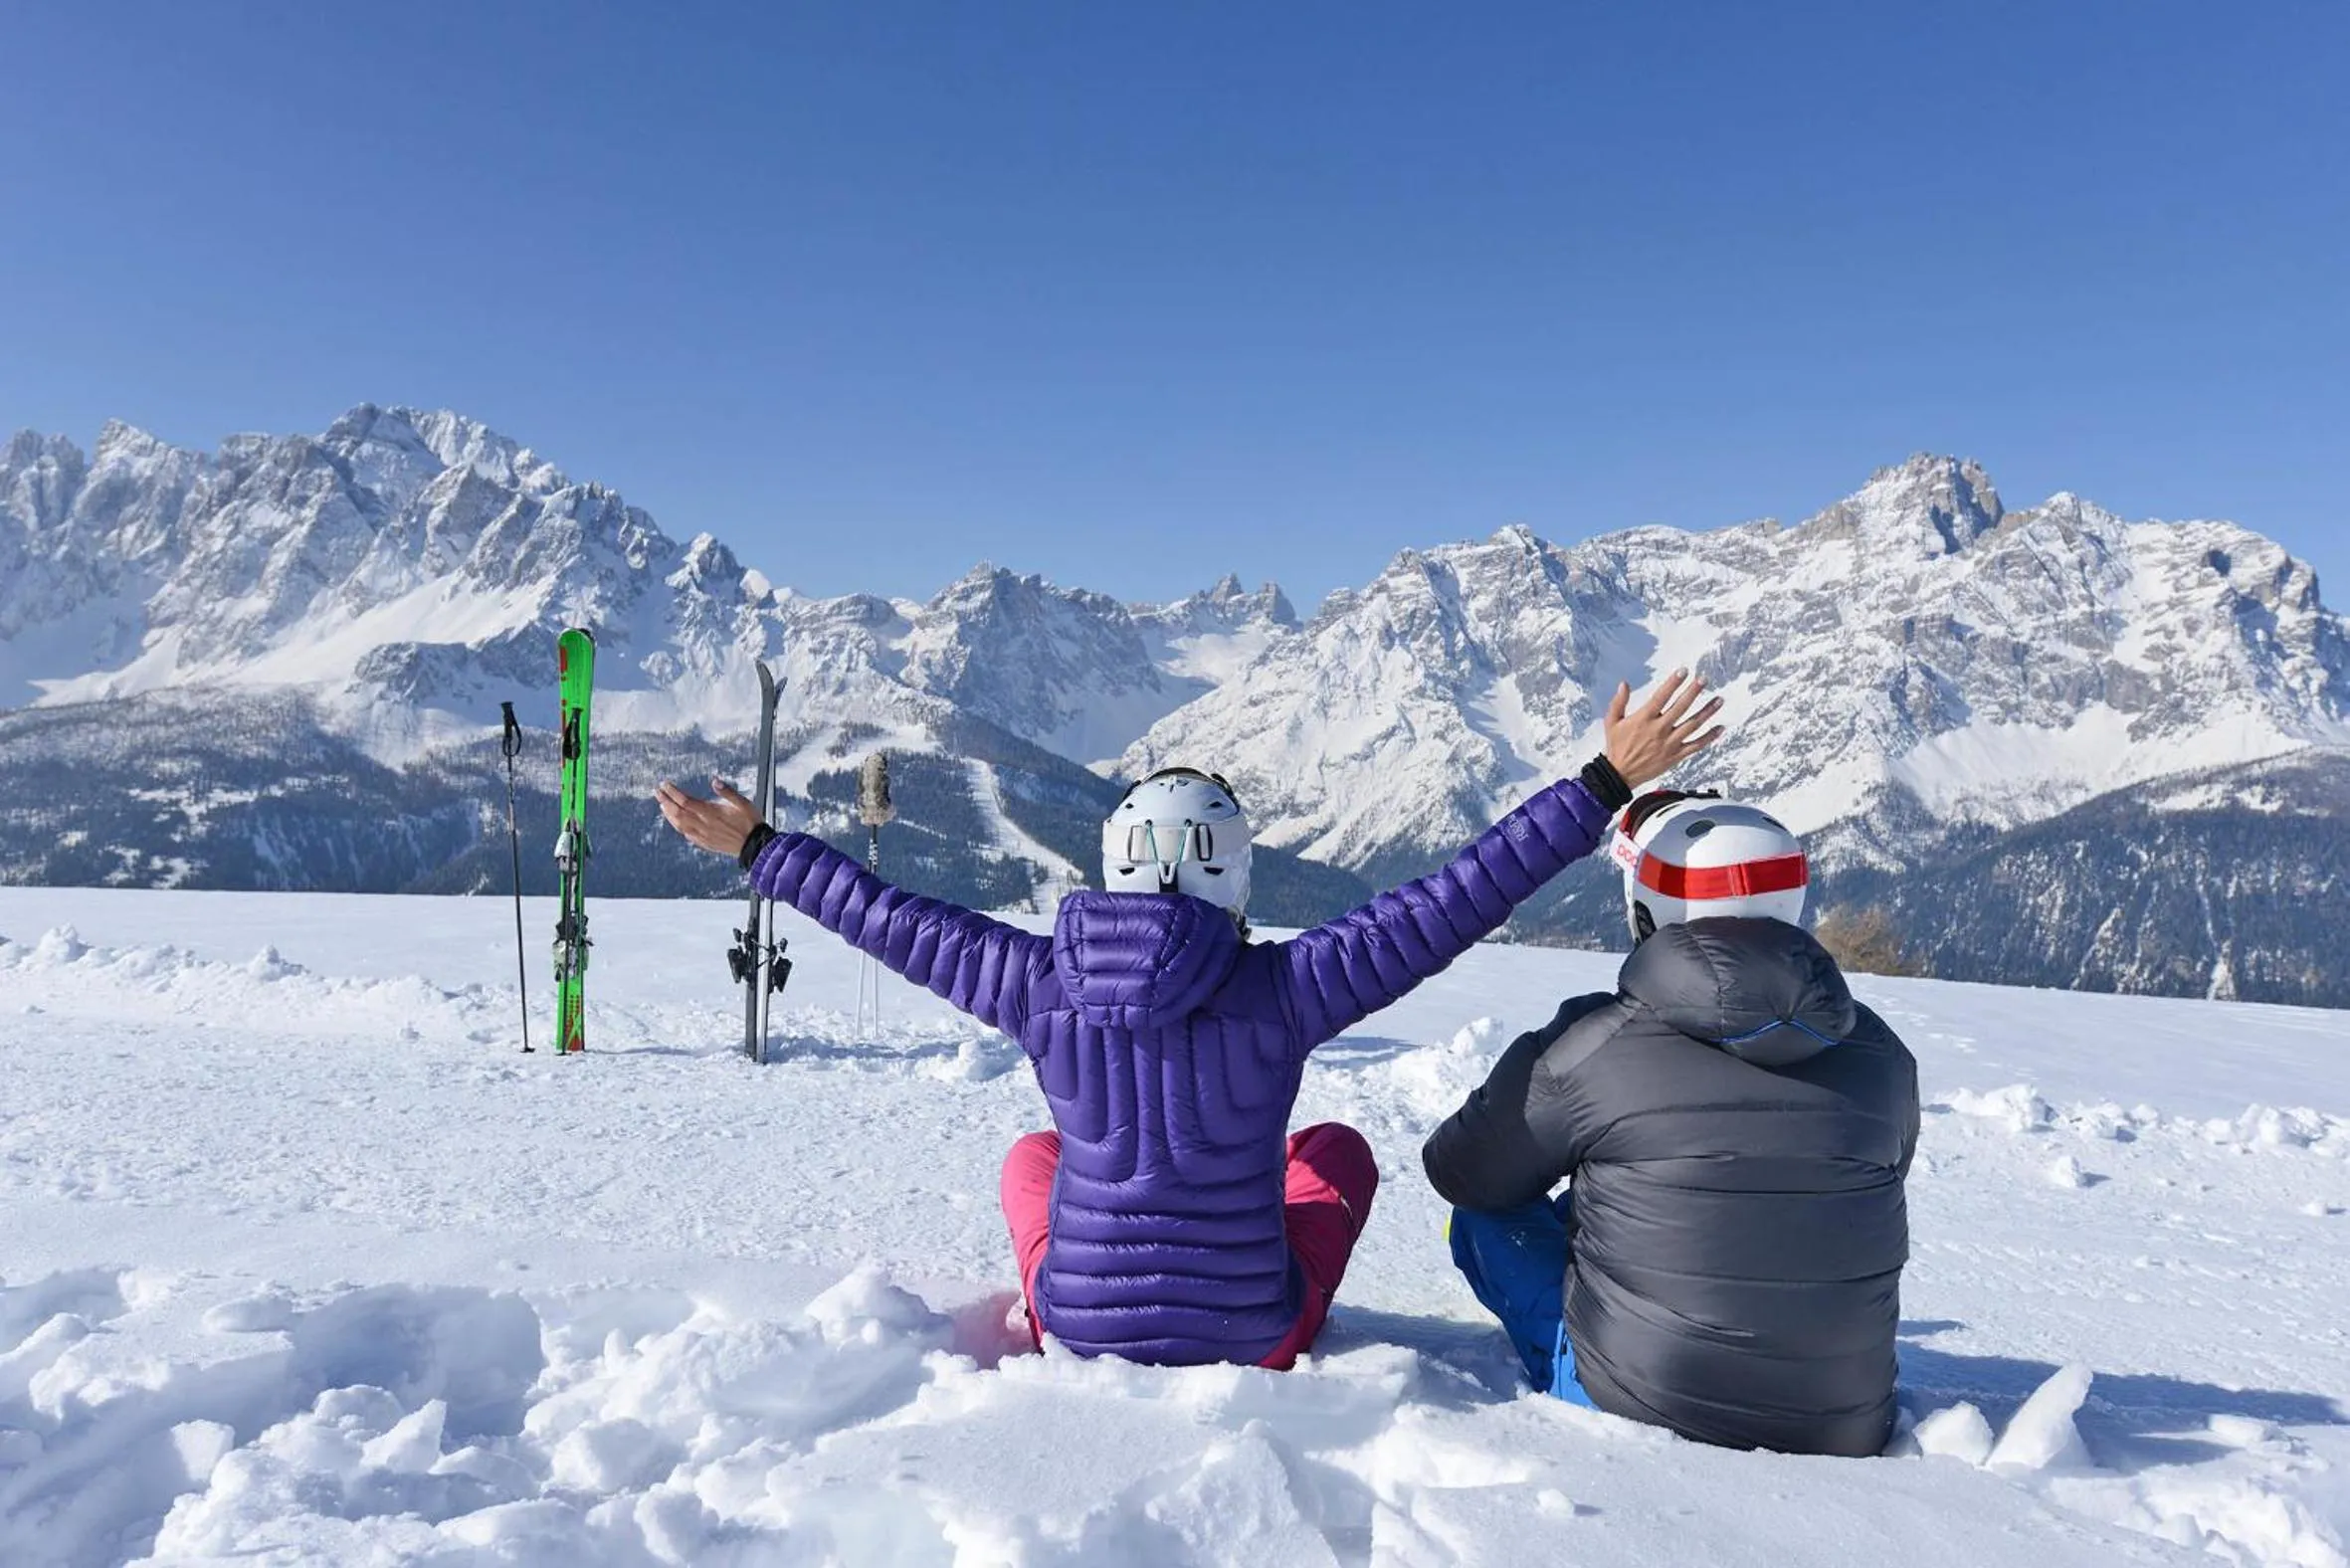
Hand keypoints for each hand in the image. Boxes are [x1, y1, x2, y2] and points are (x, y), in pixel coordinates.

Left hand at [655, 778, 764, 858]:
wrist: (755, 846)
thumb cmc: (751, 823)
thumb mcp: (743, 803)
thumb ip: (728, 791)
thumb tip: (714, 780)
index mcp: (711, 812)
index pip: (685, 800)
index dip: (673, 792)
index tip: (665, 784)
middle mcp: (703, 824)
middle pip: (677, 812)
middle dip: (665, 801)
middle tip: (657, 792)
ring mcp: (702, 835)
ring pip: (679, 824)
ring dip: (668, 814)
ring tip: (662, 805)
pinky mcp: (705, 842)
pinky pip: (685, 834)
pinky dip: (677, 826)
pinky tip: (675, 822)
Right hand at [1602, 670, 1724, 788]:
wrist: (1620, 775)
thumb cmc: (1616, 746)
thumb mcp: (1612, 722)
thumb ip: (1618, 702)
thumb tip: (1624, 684)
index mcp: (1643, 719)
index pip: (1661, 696)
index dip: (1673, 683)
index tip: (1684, 671)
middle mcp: (1658, 730)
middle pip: (1680, 707)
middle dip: (1693, 691)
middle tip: (1704, 679)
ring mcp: (1669, 743)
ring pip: (1693, 724)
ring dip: (1707, 711)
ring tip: (1719, 700)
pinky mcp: (1675, 756)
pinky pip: (1696, 745)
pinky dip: (1709, 737)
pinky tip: (1720, 728)